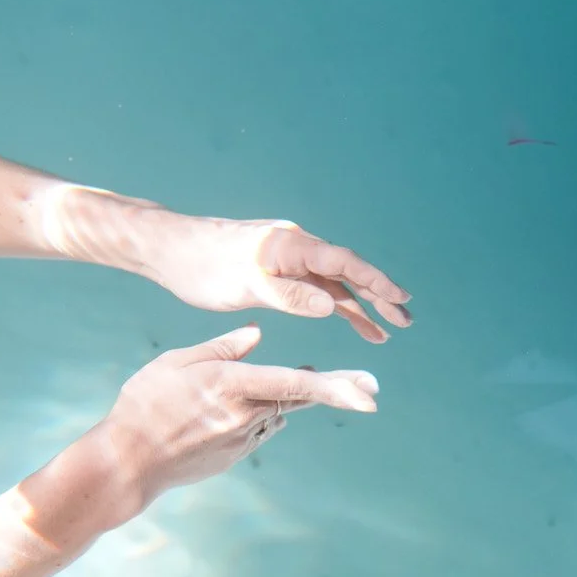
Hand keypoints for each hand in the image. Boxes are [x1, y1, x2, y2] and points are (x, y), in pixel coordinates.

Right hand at [98, 325, 378, 502]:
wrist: (127, 461)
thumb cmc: (145, 404)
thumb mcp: (176, 363)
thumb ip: (221, 348)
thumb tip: (256, 335)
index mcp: (232, 385)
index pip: (297, 384)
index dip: (337, 386)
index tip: (371, 389)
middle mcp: (245, 416)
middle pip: (298, 400)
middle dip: (334, 391)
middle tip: (371, 390)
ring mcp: (242, 441)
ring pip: (275, 414)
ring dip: (276, 401)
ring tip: (255, 389)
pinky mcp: (235, 457)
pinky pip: (256, 432)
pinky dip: (252, 418)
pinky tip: (221, 414)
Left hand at [138, 214, 412, 342]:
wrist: (170, 252)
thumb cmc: (203, 265)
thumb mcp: (244, 284)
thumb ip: (288, 295)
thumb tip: (332, 305)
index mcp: (290, 245)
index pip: (343, 262)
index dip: (375, 281)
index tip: (402, 299)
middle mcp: (294, 248)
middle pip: (346, 271)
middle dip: (377, 295)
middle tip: (406, 320)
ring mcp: (286, 260)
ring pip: (331, 283)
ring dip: (358, 306)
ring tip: (387, 331)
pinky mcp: (275, 272)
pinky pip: (312, 288)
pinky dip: (331, 305)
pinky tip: (348, 321)